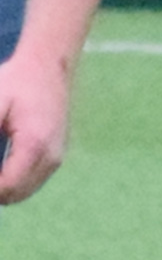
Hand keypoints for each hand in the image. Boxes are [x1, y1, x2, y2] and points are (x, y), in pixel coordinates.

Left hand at [0, 49, 69, 202]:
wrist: (49, 64)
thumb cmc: (17, 82)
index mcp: (35, 145)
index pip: (6, 188)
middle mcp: (52, 155)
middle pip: (15, 195)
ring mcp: (58, 155)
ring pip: (24, 191)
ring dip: (4, 188)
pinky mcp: (58, 153)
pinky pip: (32, 181)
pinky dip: (14, 181)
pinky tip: (1, 164)